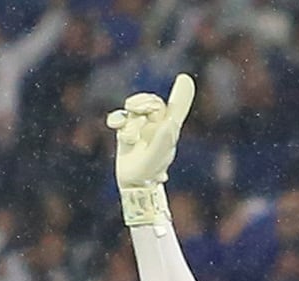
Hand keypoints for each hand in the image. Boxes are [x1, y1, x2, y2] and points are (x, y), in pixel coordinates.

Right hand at [106, 74, 193, 225]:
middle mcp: (156, 124)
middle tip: (132, 108)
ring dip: (130, 122)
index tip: (184, 79)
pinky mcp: (125, 129)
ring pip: (134, 110)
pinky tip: (115, 126)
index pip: (176, 108)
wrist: (134, 182)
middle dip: (142, 102)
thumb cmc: (151, 170)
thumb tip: (170, 121)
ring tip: (129, 139)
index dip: (181, 94)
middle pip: (151, 102)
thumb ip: (165, 138)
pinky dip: (116, 119)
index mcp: (169, 128)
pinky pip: (119, 116)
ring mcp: (140, 125)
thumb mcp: (159, 155)